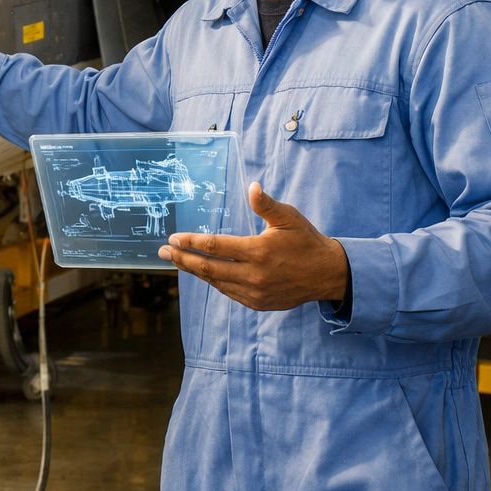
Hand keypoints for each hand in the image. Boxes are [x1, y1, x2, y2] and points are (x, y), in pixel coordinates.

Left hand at [158, 182, 349, 310]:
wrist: (327, 274)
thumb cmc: (306, 241)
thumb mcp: (289, 218)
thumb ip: (266, 204)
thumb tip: (252, 187)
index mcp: (258, 251)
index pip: (214, 246)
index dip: (191, 242)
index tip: (173, 238)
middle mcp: (253, 275)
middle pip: (208, 268)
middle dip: (181, 259)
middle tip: (162, 252)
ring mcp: (255, 292)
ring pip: (215, 282)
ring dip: (194, 271)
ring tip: (177, 260)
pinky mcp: (258, 303)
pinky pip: (228, 292)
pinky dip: (213, 282)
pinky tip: (203, 273)